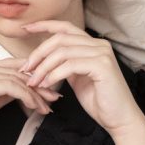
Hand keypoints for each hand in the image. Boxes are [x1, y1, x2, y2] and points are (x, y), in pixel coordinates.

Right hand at [0, 57, 60, 144]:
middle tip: (55, 96)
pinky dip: (26, 95)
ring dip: (35, 92)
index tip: (47, 90)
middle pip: (15, 70)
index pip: (10, 67)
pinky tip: (35, 106)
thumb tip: (21, 93)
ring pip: (15, 78)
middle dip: (38, 83)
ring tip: (48, 105)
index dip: (31, 76)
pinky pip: (9, 86)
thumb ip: (0, 95)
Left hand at [17, 19, 144, 139]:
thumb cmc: (99, 101)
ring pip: (62, 51)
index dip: (44, 25)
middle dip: (39, 53)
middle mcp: (99, 44)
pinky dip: (54, 74)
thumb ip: (65, 64)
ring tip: (34, 81)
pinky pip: (70, 65)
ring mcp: (102, 53)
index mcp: (93, 44)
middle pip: (60, 38)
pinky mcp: (102, 65)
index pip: (65, 27)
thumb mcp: (77, 77)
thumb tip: (41, 59)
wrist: (120, 120)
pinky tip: (46, 85)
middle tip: (26, 69)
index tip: (25, 28)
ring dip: (44, 67)